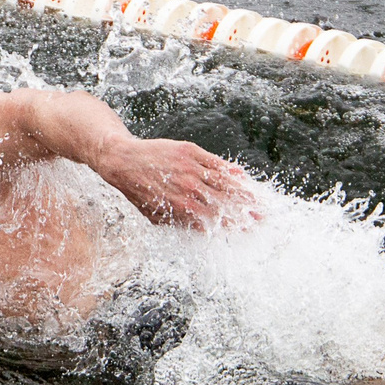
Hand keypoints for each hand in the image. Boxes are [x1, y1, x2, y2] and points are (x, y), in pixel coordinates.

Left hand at [102, 137, 261, 229]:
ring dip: (243, 192)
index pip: (214, 219)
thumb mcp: (156, 216)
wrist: (123, 161)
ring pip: (223, 182)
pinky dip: (228, 170)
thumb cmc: (139, 192)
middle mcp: (187, 188)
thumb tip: (203, 232)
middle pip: (224, 202)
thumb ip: (181, 223)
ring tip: (258, 199)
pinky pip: (214, 162)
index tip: (248, 229)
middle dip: (245, 211)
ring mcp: (189, 168)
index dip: (233, 225)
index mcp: (180, 207)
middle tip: (262, 217)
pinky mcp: (189, 152)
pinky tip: (241, 176)